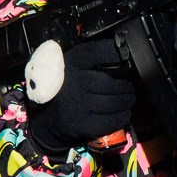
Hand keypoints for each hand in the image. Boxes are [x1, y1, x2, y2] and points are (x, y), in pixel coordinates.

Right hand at [26, 38, 134, 152]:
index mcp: (70, 63)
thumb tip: (123, 54)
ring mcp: (78, 104)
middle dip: (126, 87)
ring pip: (115, 102)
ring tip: (128, 100)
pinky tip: (123, 113)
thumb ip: (89, 61)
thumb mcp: (68, 68)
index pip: (96, 52)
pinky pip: (113, 120)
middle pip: (111, 83)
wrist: (46, 121)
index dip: (115, 53)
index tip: (126, 56)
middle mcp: (73, 82)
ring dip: (127, 101)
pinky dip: (122, 116)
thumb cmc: (64, 89)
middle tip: (130, 88)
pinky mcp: (83, 124)